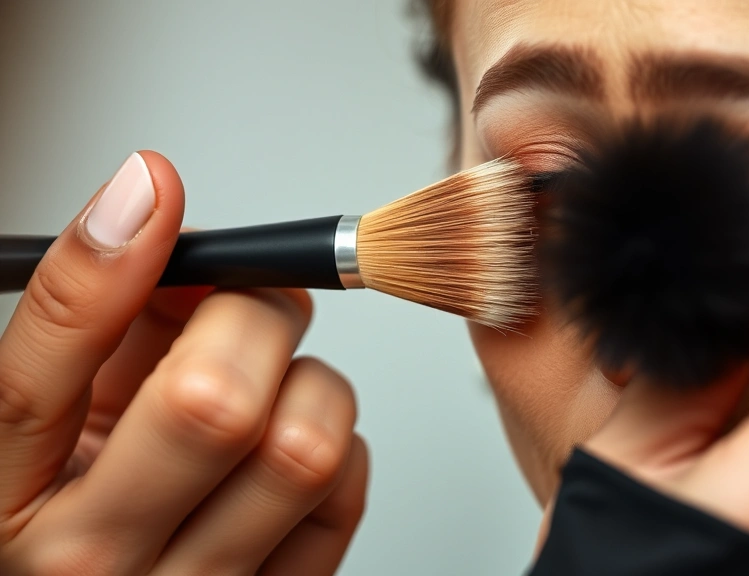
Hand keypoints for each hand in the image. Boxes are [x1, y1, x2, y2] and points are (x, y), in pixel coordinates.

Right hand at [0, 152, 368, 574]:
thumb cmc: (86, 500)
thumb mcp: (59, 410)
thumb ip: (105, 323)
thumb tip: (172, 227)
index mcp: (10, 500)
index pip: (36, 382)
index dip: (104, 265)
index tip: (151, 189)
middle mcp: (99, 561)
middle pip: (215, 407)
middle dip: (252, 317)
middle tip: (253, 304)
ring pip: (304, 448)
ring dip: (310, 382)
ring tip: (277, 381)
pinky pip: (348, 488)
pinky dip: (340, 437)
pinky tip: (291, 437)